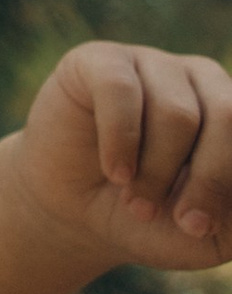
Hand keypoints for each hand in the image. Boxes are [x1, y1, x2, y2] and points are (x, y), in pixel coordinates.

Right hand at [13, 42, 231, 269]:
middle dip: (208, 179)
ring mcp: (152, 64)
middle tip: (185, 223)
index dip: (226, 179)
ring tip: (136, 203)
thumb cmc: (153, 220)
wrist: (77, 214)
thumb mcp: (210, 234)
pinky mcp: (100, 60)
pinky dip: (120, 142)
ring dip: (156, 174)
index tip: (202, 228)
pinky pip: (121, 90)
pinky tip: (115, 171)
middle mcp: (202, 80)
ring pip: (175, 113)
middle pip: (227, 115)